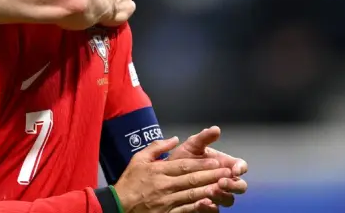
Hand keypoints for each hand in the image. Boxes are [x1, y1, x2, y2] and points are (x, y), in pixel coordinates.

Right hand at [112, 137, 232, 212]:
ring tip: (223, 186)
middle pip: (191, 179)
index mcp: (157, 170)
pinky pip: (185, 210)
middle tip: (227, 172)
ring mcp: (166, 200)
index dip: (201, 163)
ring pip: (191, 194)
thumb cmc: (129, 181)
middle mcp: (163, 184)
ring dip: (208, 190)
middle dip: (211, 175)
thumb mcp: (138, 158)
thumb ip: (157, 147)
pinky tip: (209, 204)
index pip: (183, 166)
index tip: (216, 160)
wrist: (118, 205)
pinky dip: (197, 207)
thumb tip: (174, 139)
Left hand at [167, 126, 248, 207]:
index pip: (240, 167)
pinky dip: (209, 207)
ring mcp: (217, 194)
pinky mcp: (207, 206)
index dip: (240, 168)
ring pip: (228, 199)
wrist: (165, 174)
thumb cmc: (182, 159)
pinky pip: (213, 210)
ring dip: (222, 195)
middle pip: (240, 186)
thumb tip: (215, 129)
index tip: (234, 169)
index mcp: (224, 165)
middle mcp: (224, 181)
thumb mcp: (191, 146)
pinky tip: (202, 202)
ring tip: (210, 191)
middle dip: (233, 185)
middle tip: (221, 182)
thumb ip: (203, 138)